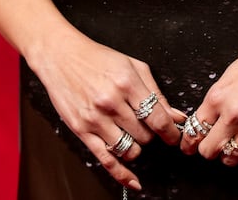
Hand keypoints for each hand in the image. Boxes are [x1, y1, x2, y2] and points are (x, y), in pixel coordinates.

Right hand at [27, 30, 186, 191]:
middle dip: (150, 134)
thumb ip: (155, 92)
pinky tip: (133, 181)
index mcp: (127, 83)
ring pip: (130, 150)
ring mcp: (95, 118)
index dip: (171, 132)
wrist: (60, 56)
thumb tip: (176, 116)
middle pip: (145, 135)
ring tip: (131, 134)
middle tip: (145, 126)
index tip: (174, 136)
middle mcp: (111, 102)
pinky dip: (122, 174)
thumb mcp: (132, 65)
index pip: (158, 118)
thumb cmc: (96, 58)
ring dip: (136, 147)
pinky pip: (106, 160)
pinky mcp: (82, 130)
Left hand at [181, 44, 237, 166]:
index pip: (195, 130)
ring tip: (229, 147)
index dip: (189, 141)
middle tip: (209, 145)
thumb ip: (215, 100)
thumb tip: (206, 118)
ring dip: (227, 155)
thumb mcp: (228, 76)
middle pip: (208, 150)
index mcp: (218, 97)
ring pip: (230, 159)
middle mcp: (234, 115)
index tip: (189, 146)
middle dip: (206, 149)